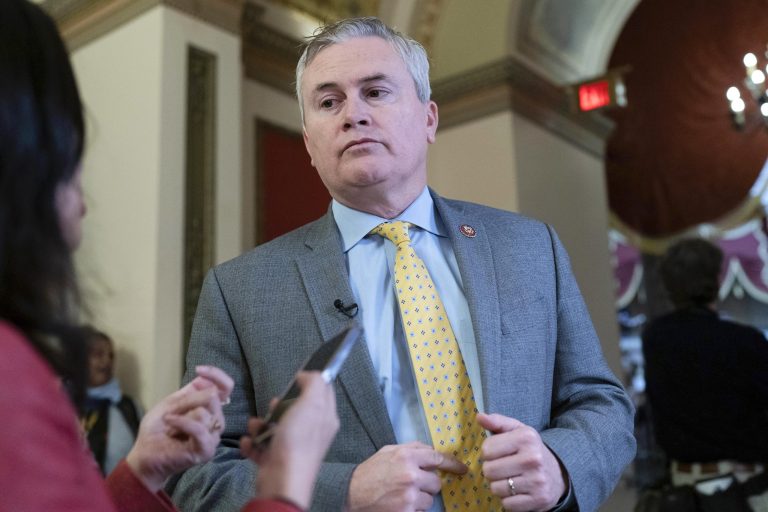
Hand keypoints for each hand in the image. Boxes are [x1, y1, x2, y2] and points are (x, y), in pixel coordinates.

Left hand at [125, 366, 232, 491]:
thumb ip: (190, 392)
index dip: (217, 375)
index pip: (226, 387)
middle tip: (171, 410)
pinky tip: (170, 422)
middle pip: (214, 398)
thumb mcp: (171, 403)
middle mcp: (216, 421)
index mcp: (210, 408)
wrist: (145, 455)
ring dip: (181, 414)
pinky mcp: (207, 450)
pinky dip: (182, 422)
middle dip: (188, 400)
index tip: (198, 369)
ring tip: (168, 423)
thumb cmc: (158, 429)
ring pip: (206, 413)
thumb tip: (205, 380)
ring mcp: (213, 436)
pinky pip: (200, 429)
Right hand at [240, 372, 339, 509]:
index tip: (294, 381)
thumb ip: (314, 384)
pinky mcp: (276, 459)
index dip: (309, 383)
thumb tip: (308, 375)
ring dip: (260, 424)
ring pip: (275, 426)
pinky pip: (262, 445)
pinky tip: (249, 443)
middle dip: (279, 405)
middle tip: (273, 405)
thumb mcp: (311, 404)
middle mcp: (312, 432)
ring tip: (255, 427)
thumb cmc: (298, 439)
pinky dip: (253, 443)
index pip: (323, 392)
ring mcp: (293, 447)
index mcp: (325, 417)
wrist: (282, 480)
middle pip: (295, 409)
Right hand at [346, 441, 466, 511]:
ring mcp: (409, 494)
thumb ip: (411, 448)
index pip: (437, 458)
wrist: (351, 493)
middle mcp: (410, 474)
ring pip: (430, 499)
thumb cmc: (370, 471)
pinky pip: (421, 511)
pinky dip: (413, 509)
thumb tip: (431, 450)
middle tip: (411, 485)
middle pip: (436, 482)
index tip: (461, 469)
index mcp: (406, 455)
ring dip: (420, 499)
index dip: (452, 464)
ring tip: (402, 496)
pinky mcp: (407, 511)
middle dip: (427, 485)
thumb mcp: (388, 451)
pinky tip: (399, 504)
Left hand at [478, 413, 566, 510]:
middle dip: (491, 470)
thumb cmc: (530, 450)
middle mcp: (533, 458)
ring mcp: (537, 480)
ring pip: (496, 488)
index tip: (498, 453)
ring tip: (510, 479)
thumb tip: (479, 416)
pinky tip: (517, 491)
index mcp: (526, 437)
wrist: (557, 474)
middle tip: (503, 468)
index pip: (487, 449)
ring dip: (499, 486)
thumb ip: (497, 422)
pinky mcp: (538, 500)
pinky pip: (507, 504)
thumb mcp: (517, 431)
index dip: (488, 453)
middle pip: (489, 470)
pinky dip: (508, 500)